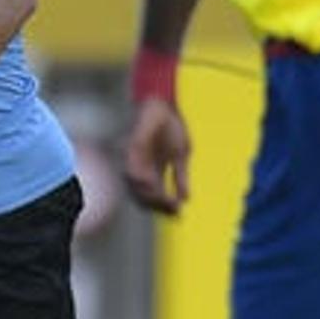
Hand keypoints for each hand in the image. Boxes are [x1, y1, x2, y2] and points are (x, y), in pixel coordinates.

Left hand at [123, 96, 190, 215]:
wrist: (164, 104)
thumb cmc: (171, 127)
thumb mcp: (181, 155)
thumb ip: (180, 177)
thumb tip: (187, 199)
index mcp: (152, 172)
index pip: (154, 197)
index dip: (165, 207)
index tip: (179, 214)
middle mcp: (140, 169)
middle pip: (142, 197)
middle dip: (158, 206)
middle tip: (174, 210)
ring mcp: (134, 160)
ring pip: (135, 187)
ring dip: (150, 196)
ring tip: (165, 200)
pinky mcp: (132, 148)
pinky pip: (132, 168)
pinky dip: (140, 179)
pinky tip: (152, 184)